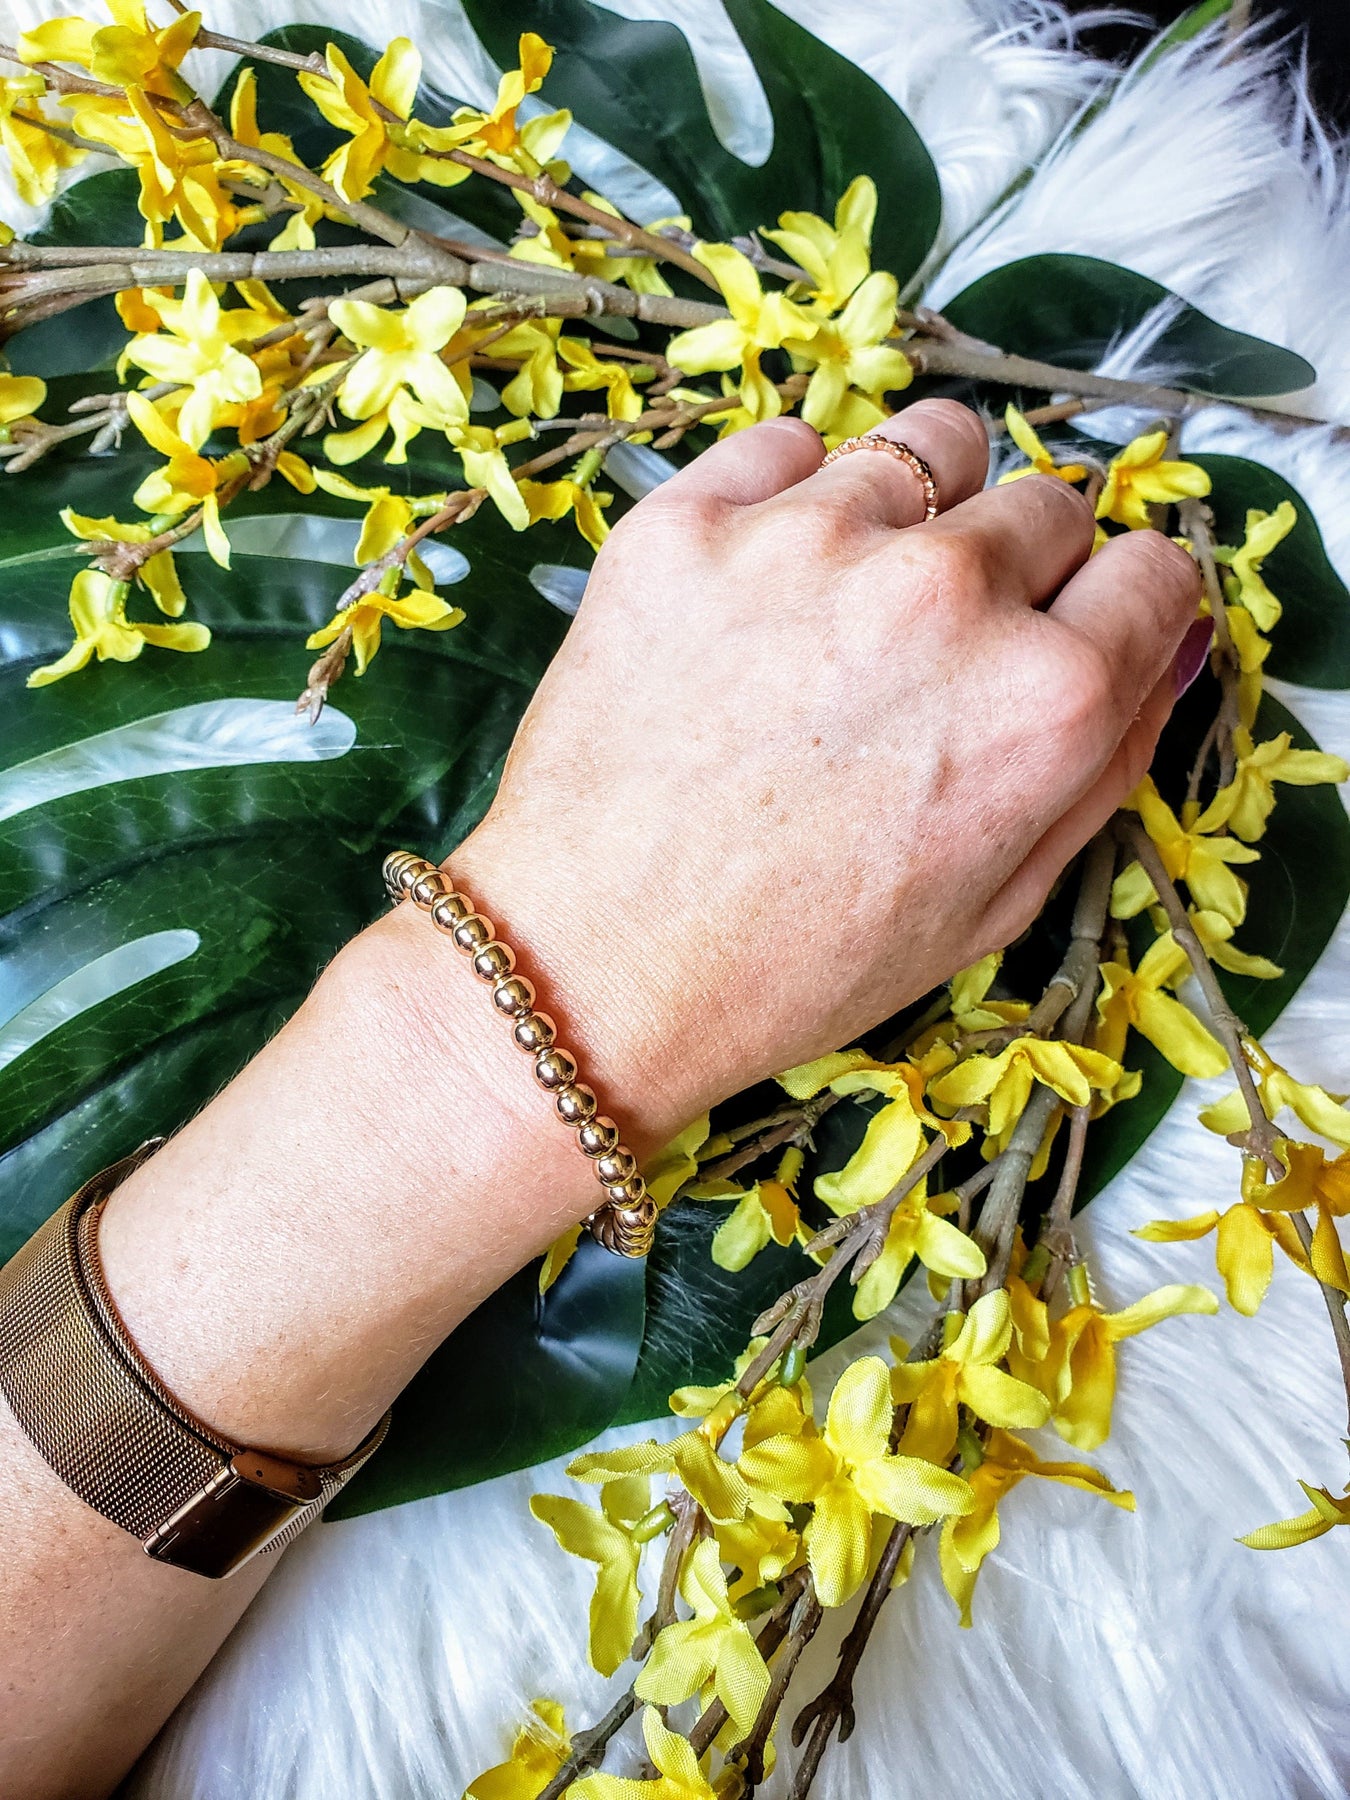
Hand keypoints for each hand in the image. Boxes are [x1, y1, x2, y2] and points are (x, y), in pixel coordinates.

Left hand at [395, 399, 1198, 1147]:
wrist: (595, 968)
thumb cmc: (799, 964)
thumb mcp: (995, 901)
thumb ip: (1104, 763)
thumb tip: (1166, 645)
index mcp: (1042, 700)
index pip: (1155, 571)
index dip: (1121, 610)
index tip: (1076, 632)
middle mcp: (944, 595)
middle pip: (1047, 504)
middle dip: (1019, 570)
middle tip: (938, 653)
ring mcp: (808, 542)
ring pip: (930, 444)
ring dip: (919, 508)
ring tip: (854, 600)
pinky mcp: (688, 522)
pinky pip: (789, 444)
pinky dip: (792, 496)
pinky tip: (761, 588)